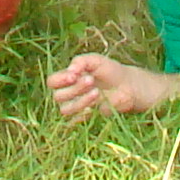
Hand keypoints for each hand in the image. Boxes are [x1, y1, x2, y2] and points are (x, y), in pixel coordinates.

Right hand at [49, 53, 163, 118]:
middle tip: (91, 80)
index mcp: (68, 78)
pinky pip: (77, 119)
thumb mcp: (96, 60)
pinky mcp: (86, 117)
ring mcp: (77, 107)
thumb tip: (70, 70)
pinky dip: (85, 112)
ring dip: (80, 100)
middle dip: (74, 88)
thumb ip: (81, 61)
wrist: (127, 85)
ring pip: (65, 110)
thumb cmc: (110, 70)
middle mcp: (69, 93)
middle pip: (58, 96)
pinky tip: (98, 103)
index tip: (74, 75)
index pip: (52, 82)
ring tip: (97, 92)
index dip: (59, 80)